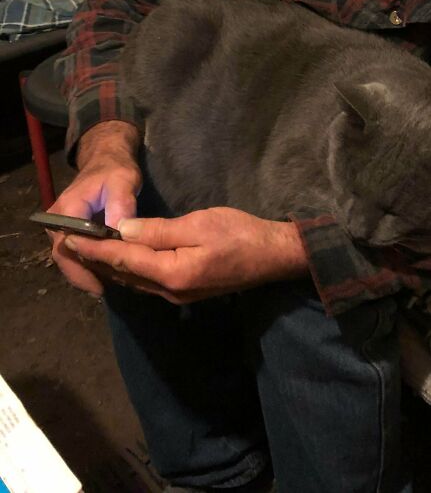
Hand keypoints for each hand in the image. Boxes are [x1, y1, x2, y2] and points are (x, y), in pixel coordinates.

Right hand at [48, 121, 140, 295]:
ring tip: (111, 284)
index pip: (67, 247)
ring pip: (71, 256)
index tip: (100, 285)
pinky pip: (77, 251)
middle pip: (66, 256)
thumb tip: (120, 232)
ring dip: (88, 271)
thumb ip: (121, 204)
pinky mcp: (71, 230)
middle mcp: (58, 221)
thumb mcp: (123, 180)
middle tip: (108, 290)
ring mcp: (62, 226)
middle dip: (85, 275)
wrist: (107, 158)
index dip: (81, 269)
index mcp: (67, 210)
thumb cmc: (115, 169)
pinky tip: (108, 273)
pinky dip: (90, 263)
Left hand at [62, 208, 308, 302]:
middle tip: (70, 243)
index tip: (70, 237)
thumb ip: (160, 230)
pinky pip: (148, 281)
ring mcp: (178, 294)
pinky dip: (129, 268)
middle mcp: (169, 290)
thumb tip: (124, 229)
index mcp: (172, 273)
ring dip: (111, 265)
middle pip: (125, 274)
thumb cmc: (240, 234)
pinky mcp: (186, 290)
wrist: (274, 256)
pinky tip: (123, 259)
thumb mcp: (200, 224)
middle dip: (97, 259)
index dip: (96, 247)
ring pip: (135, 280)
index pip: (124, 258)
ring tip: (88, 250)